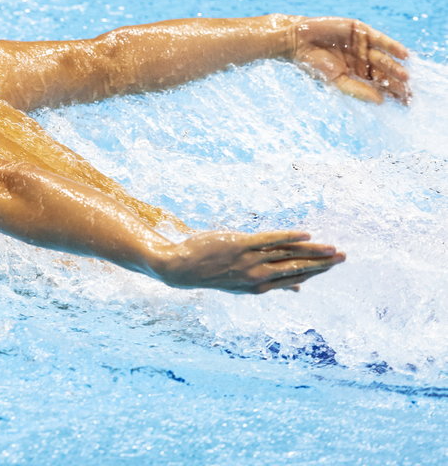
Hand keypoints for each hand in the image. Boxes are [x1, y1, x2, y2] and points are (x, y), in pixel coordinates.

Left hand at [158, 230, 345, 293]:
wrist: (181, 268)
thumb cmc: (212, 272)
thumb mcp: (242, 284)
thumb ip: (271, 284)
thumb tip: (297, 289)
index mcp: (258, 287)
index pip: (293, 278)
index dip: (315, 272)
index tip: (333, 266)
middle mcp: (257, 276)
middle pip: (295, 268)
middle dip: (321, 264)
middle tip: (343, 257)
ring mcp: (249, 260)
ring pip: (287, 255)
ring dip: (312, 251)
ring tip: (332, 249)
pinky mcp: (240, 244)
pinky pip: (269, 240)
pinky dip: (288, 237)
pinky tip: (305, 235)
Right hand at [290, 16, 409, 104]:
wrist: (298, 41)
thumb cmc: (313, 64)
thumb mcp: (336, 80)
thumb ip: (357, 90)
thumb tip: (381, 102)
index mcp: (355, 75)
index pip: (378, 86)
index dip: (392, 94)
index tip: (405, 103)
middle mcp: (362, 61)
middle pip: (385, 73)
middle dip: (397, 83)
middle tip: (410, 93)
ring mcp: (362, 45)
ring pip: (385, 58)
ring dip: (396, 68)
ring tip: (405, 77)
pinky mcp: (361, 31)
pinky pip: (381, 40)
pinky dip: (393, 46)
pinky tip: (404, 55)